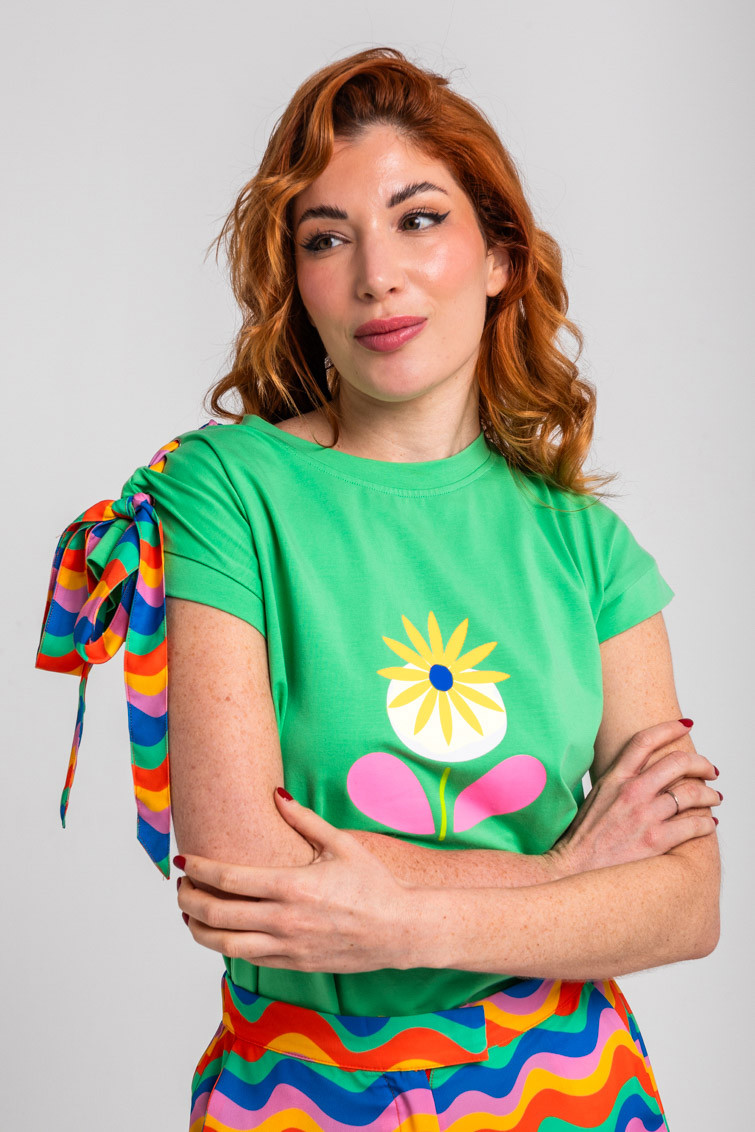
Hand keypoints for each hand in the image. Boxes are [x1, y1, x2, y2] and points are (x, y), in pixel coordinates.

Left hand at [175, 788, 419, 972]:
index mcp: (291, 885)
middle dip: (189, 899)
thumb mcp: (341, 844)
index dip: (199, 868)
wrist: (399, 930)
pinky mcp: (293, 964)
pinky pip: (247, 959)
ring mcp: (287, 946)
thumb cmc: (373, 885)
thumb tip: (276, 794)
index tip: (184, 861)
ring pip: (225, 944)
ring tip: (190, 913)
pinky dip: (225, 945)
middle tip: (181, 886)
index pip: (228, 878)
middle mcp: (284, 919)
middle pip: (216, 914)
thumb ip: (304, 820)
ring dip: (198, 929)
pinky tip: (221, 931)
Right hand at [546, 719, 720, 876]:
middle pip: (677, 762)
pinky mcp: (655, 841)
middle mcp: (631, 792)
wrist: (573, 870)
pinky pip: (694, 825)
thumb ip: (619, 782)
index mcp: (614, 778)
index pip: (644, 741)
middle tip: (710, 770)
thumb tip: (643, 772)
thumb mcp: (596, 797)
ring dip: (711, 795)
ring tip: (715, 798)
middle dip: (701, 763)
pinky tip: (708, 824)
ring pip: (692, 793)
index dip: (668, 728)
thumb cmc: (584, 837)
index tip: (685, 725)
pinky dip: (707, 823)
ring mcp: (644, 816)